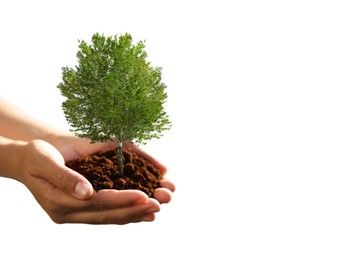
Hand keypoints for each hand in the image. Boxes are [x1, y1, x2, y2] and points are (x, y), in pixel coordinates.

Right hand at [18, 137, 174, 223]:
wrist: (29, 158)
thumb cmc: (35, 155)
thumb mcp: (44, 160)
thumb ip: (64, 177)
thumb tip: (87, 192)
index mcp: (59, 203)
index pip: (96, 204)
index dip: (120, 200)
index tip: (143, 195)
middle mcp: (71, 211)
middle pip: (107, 214)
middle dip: (134, 209)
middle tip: (158, 203)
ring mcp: (78, 211)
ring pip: (110, 217)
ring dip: (135, 213)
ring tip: (158, 207)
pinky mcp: (85, 205)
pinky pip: (108, 212)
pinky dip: (127, 211)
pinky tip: (144, 211)